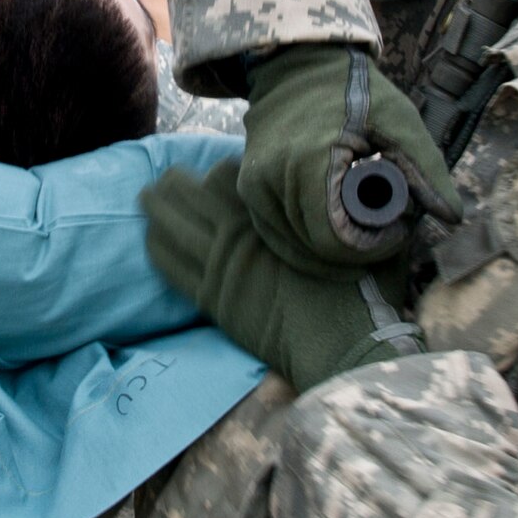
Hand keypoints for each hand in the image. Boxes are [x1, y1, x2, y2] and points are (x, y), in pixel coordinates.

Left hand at [143, 158, 423, 391]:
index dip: (220, 171)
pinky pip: (173, 268)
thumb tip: (365, 185)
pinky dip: (158, 249)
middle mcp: (241, 236)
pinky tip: (149, 238)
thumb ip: (359, 209)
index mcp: (273, 215)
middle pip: (193, 197)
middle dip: (176, 184)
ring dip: (158, 210)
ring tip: (146, 197)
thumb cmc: (365, 294)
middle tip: (163, 176)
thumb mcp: (371, 238)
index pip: (229, 178)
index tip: (217, 169)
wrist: (345, 348)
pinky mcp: (214, 302)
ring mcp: (222, 270)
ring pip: (175, 229)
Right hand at [238, 44, 461, 271]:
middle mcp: (269, 182)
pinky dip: (307, 240)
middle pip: (315, 250)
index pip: (335, 241)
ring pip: (293, 248)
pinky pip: (278, 233)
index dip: (372, 247)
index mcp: (306, 165)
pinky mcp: (248, 188)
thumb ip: (426, 171)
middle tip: (387, 228)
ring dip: (330, 250)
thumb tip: (452, 217)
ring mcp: (253, 187)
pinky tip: (337, 226)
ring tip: (364, 224)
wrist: (298, 62)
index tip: (398, 229)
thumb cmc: (354, 88)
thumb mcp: (399, 121)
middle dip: (356, 249)